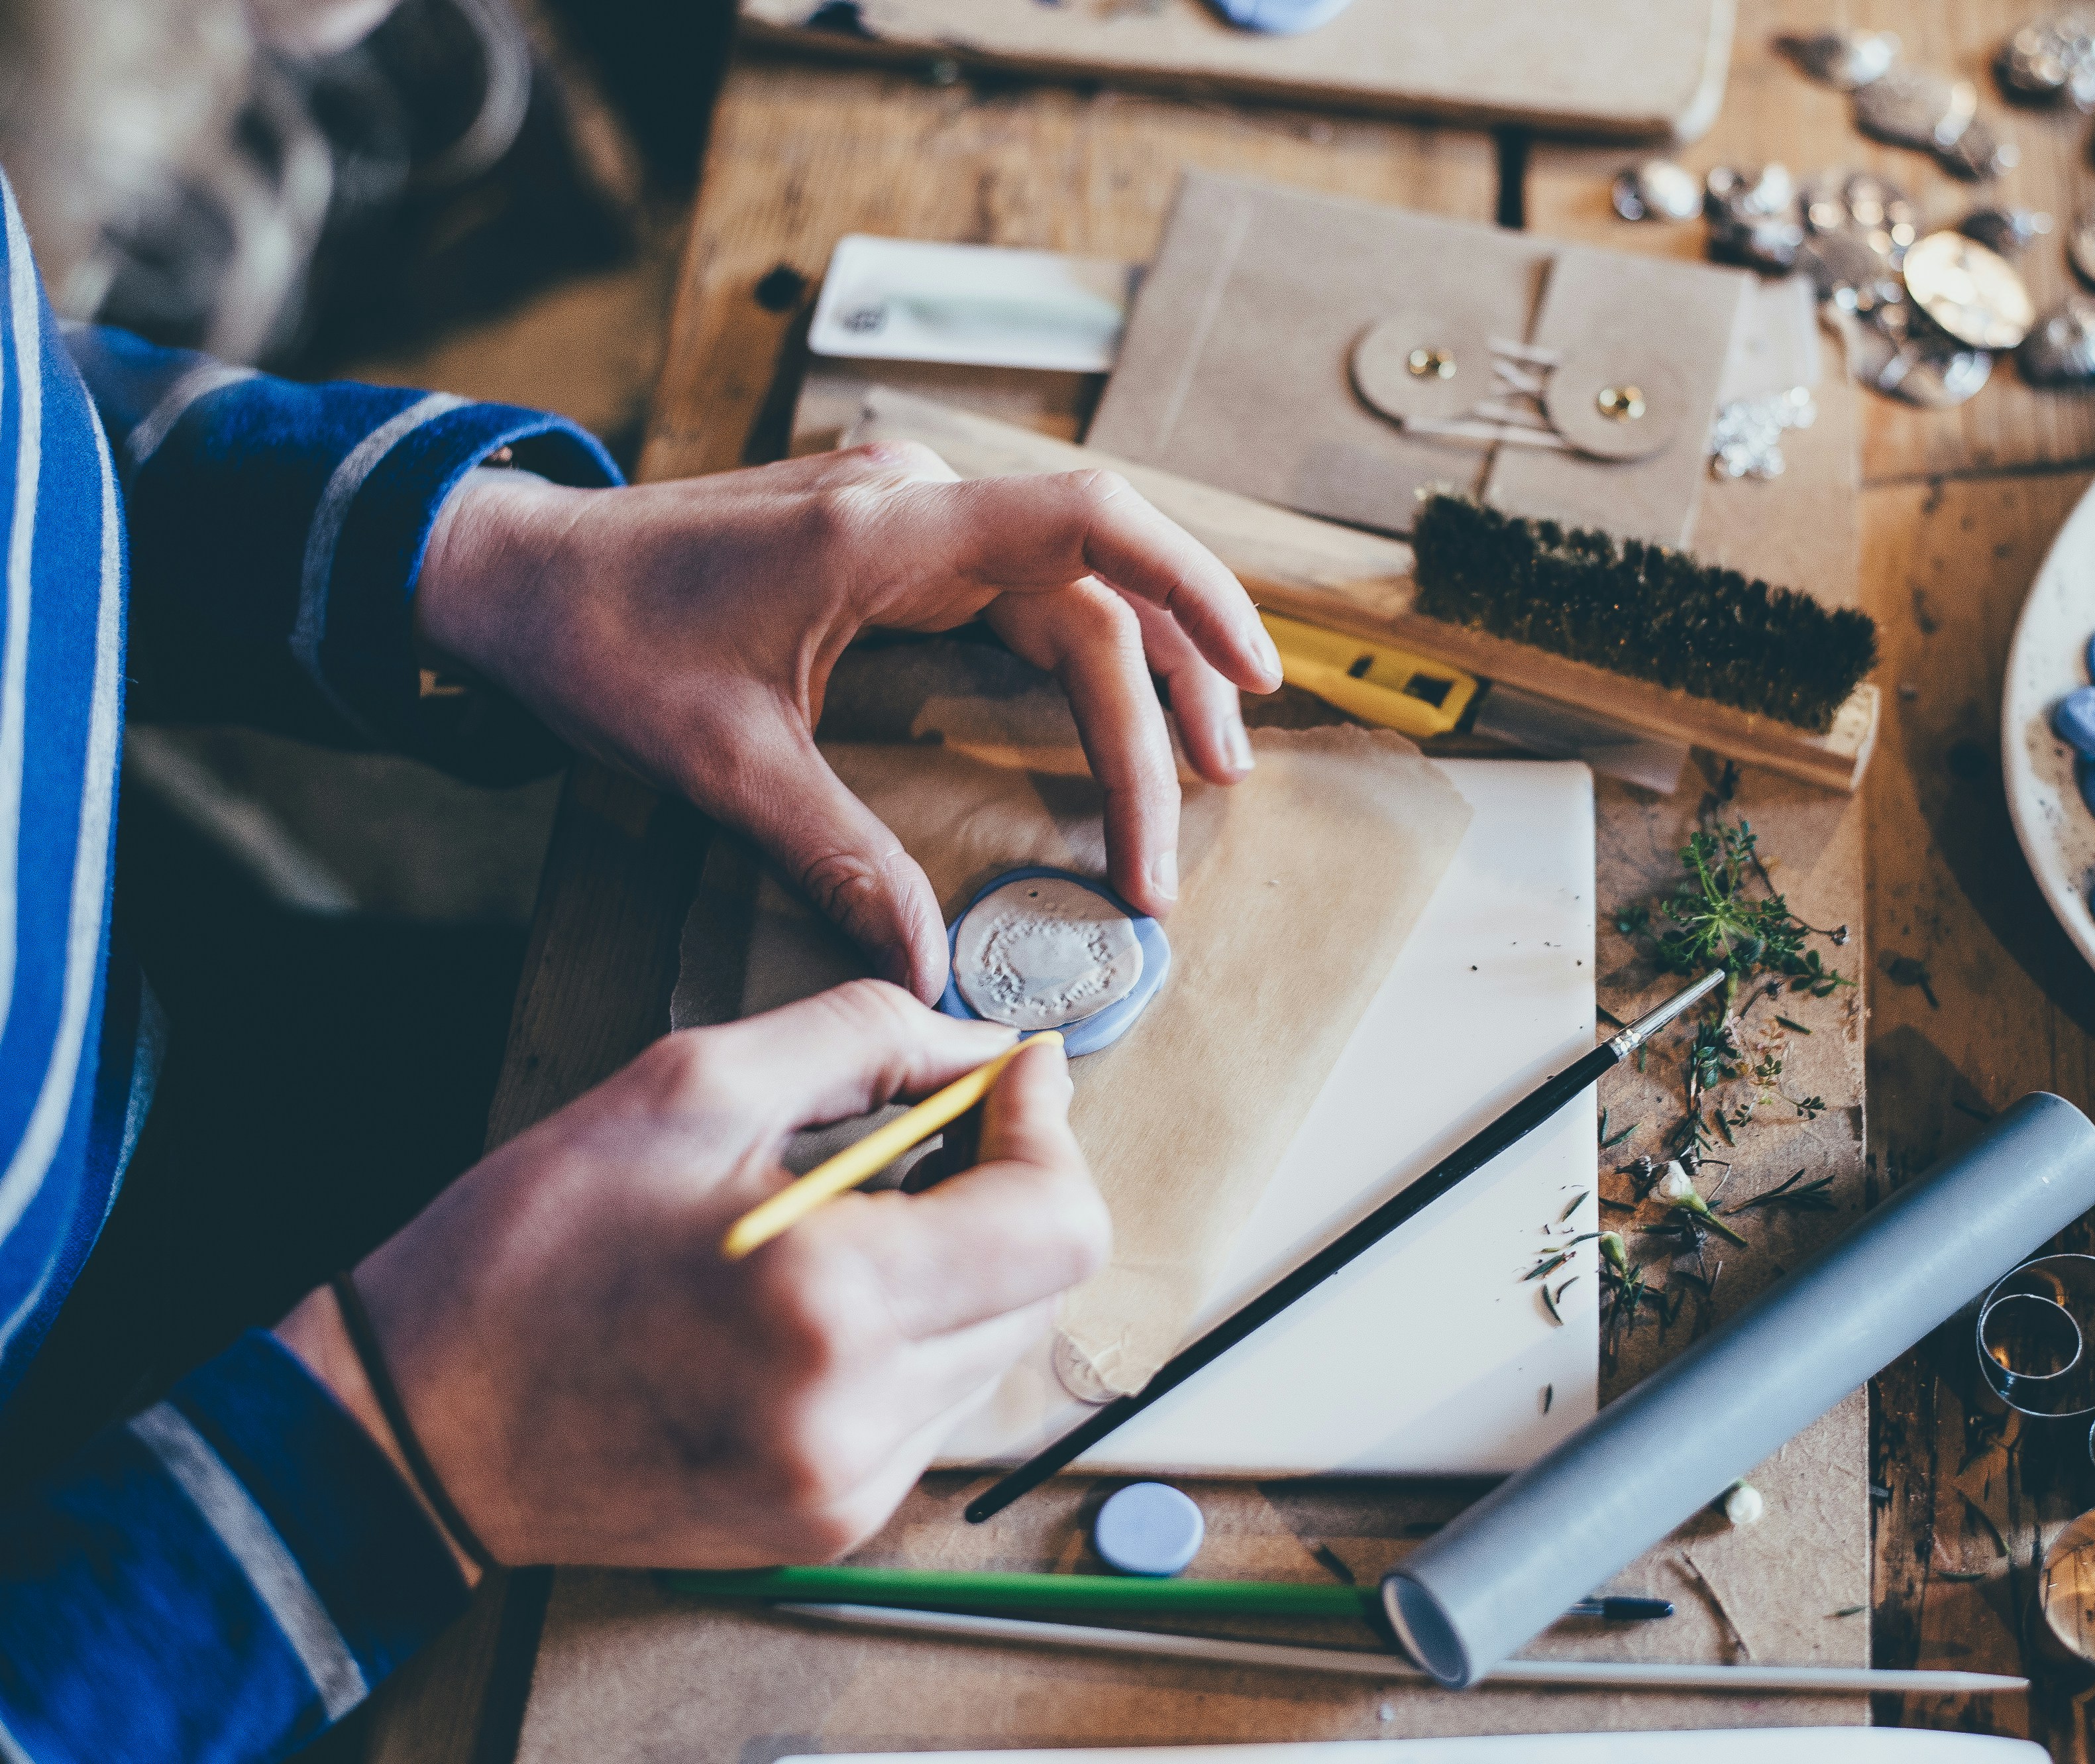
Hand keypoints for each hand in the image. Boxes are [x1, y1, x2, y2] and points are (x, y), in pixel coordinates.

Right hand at [275, 982, 1107, 1568]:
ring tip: (854, 1217)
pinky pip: (932, 1406)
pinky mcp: (828, 1523)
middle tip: (930, 1132)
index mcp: (829, 1302)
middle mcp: (856, 1416)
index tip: (1012, 1078)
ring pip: (995, 1346)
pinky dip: (911, 1336)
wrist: (415, 1424)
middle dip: (1006, 1191)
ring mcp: (846, 1487)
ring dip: (961, 1265)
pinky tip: (820, 1300)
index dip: (1046, 1133)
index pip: (1057, 1225)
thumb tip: (990, 1050)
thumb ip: (868, 1040)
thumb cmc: (532, 1245)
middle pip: (1041, 1287)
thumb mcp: (690, 1084)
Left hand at [414, 445, 1282, 997]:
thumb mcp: (720, 764)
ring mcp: (910, 517)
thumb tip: (927, 966)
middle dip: (1163, 701)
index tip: (1252, 676)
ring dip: (1143, 676)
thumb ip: (838, 858)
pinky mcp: (897, 543)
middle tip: (1196, 818)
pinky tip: (1117, 712)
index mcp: (886, 534)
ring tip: (1200, 773)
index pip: (1087, 523)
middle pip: (1096, 590)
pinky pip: (1027, 589)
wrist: (512, 572)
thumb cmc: (601, 643)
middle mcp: (916, 507)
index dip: (1191, 588)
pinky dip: (1087, 653)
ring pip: (1073, 588)